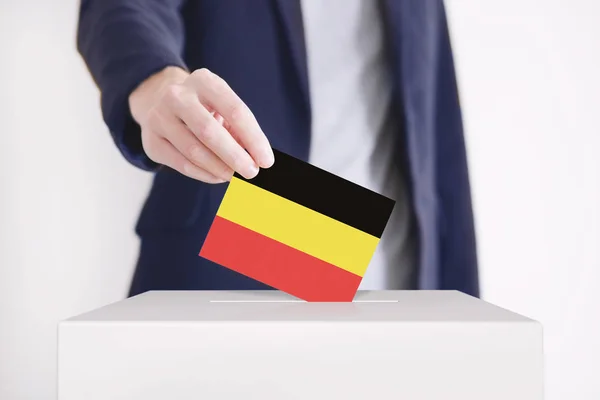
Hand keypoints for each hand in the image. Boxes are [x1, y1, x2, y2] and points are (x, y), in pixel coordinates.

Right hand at [128, 66, 273, 182]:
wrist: (159, 99)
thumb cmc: (204, 107)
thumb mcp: (223, 107)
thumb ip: (239, 130)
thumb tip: (256, 160)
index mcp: (204, 81)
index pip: (235, 111)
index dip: (254, 138)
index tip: (267, 161)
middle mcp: (177, 95)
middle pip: (209, 131)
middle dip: (235, 156)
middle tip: (252, 173)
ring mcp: (159, 117)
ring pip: (194, 151)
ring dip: (220, 169)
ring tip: (235, 177)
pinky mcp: (151, 140)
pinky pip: (181, 164)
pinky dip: (204, 174)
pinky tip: (218, 176)